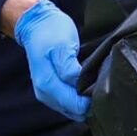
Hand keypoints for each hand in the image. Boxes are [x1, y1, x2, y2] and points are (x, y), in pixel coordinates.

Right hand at [13, 0, 89, 120]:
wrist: (36, 24)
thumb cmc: (51, 31)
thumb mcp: (63, 46)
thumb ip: (70, 69)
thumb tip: (81, 87)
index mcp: (47, 83)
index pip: (75, 106)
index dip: (90, 100)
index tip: (100, 86)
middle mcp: (45, 93)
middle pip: (74, 111)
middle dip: (88, 102)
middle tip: (100, 84)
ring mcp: (46, 94)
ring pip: (71, 109)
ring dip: (83, 100)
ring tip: (92, 82)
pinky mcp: (50, 91)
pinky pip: (67, 103)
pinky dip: (78, 97)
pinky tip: (84, 85)